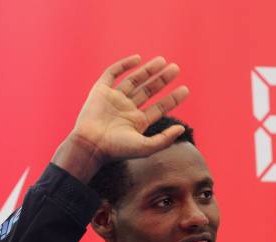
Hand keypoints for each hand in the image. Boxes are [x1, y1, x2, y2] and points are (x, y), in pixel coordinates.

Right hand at [52, 54, 188, 181]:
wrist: (90, 144)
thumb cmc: (117, 149)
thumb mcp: (146, 147)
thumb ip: (165, 139)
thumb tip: (182, 129)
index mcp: (138, 122)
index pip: (159, 107)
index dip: (173, 99)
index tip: (185, 89)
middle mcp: (127, 109)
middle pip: (148, 91)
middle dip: (162, 80)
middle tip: (176, 68)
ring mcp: (114, 99)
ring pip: (134, 80)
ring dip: (148, 70)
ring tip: (162, 61)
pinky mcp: (101, 91)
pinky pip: (112, 74)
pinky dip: (124, 65)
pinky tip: (138, 59)